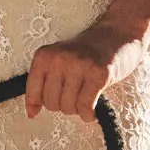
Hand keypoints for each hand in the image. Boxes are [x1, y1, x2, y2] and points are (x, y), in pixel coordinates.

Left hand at [24, 17, 149, 123]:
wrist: (118, 34)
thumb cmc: (86, 53)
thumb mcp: (58, 61)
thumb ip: (42, 83)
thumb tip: (31, 113)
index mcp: (45, 55)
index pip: (32, 92)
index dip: (39, 104)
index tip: (50, 103)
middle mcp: (60, 59)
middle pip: (51, 103)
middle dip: (63, 105)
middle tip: (75, 95)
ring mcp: (80, 65)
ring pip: (68, 107)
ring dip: (78, 109)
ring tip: (85, 97)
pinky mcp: (99, 74)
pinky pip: (86, 106)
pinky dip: (88, 114)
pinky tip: (92, 110)